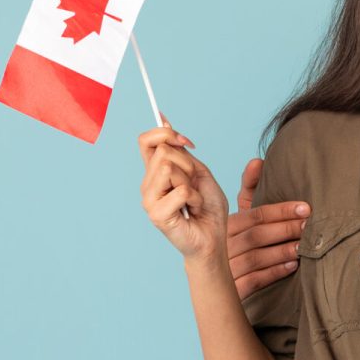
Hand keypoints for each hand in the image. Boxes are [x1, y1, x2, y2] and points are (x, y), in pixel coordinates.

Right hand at [138, 125, 227, 261]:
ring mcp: (149, 199)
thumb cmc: (208, 209)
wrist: (213, 238)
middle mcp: (148, 184)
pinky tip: (192, 211)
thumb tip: (165, 121)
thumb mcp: (200, 172)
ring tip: (193, 200)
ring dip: (191, 183)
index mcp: (156, 172)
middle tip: (194, 185)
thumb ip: (182, 151)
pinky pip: (180, 190)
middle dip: (187, 164)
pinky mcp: (156, 214)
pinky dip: (195, 199)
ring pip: (169, 168)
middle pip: (162, 151)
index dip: (165, 133)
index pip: (145, 140)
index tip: (184, 141)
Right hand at [225, 157, 311, 300]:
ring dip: (283, 251)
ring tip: (304, 246)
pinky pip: (254, 280)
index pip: (254, 215)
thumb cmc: (237, 244)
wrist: (221, 285)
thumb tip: (257, 160)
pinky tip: (292, 266)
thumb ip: (250, 189)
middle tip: (311, 226)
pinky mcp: (233, 290)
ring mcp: (226, 269)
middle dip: (287, 229)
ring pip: (255, 257)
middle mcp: (222, 247)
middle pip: (257, 235)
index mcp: (225, 227)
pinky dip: (275, 272)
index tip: (306, 208)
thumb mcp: (242, 218)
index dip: (282, 211)